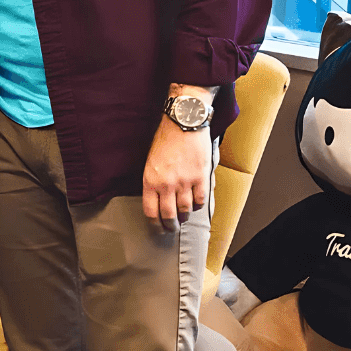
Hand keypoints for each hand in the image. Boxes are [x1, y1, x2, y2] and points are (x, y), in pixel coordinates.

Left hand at [142, 116, 210, 232]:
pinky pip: (200, 200)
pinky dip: (198, 205)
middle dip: (170, 226)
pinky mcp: (200, 177)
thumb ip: (154, 181)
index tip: (158, 228)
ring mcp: (184, 181)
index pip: (150, 212)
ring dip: (184, 217)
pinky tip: (195, 204)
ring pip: (185, 210)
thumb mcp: (151, 161)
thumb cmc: (165, 139)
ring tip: (184, 217)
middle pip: (168, 215)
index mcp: (150, 180)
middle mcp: (166, 184)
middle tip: (172, 228)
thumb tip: (158, 200)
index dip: (155, 224)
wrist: (183, 121)